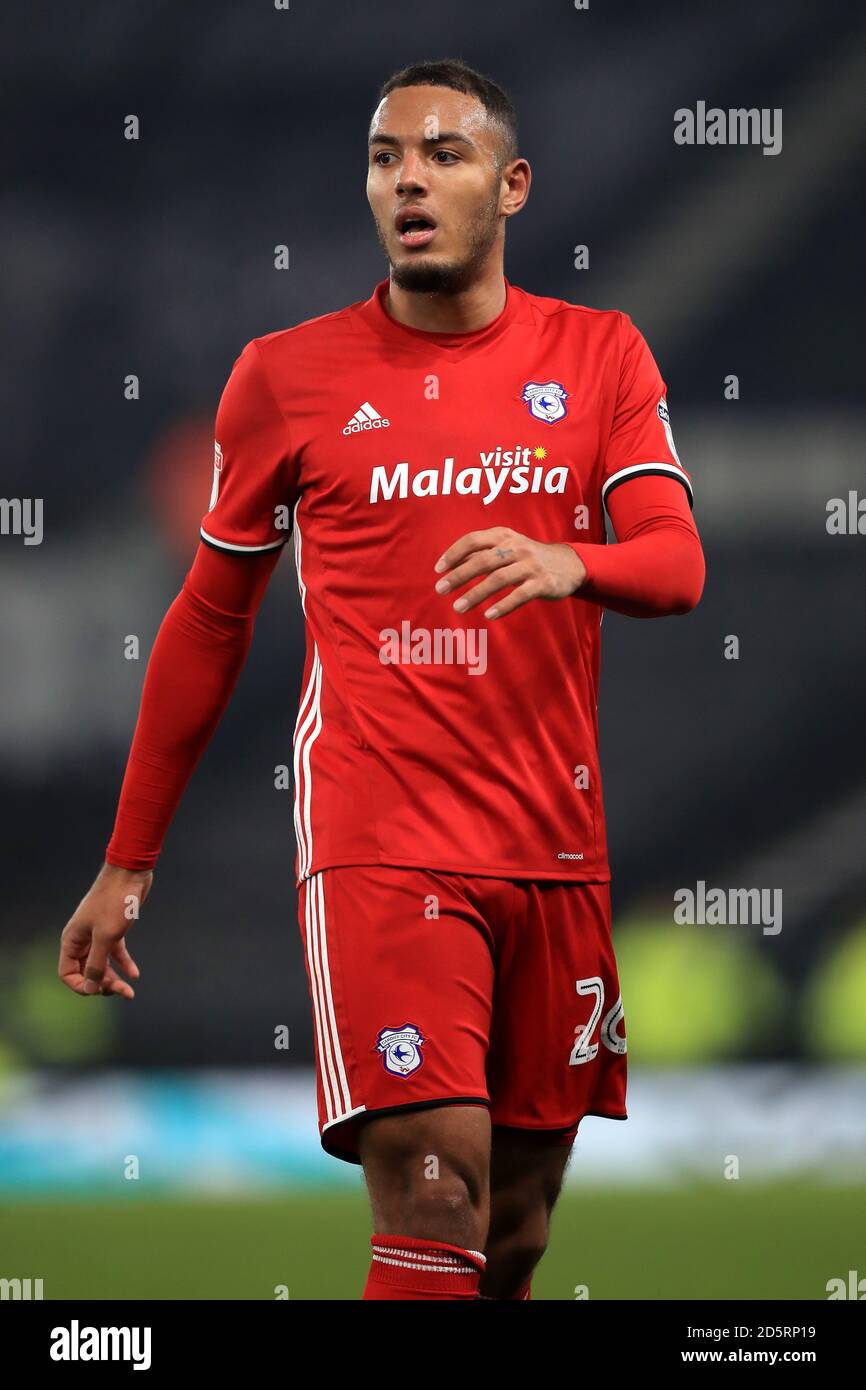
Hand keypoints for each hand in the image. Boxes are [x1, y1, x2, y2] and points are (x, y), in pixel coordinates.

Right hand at [58, 863, 151, 998]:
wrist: (131, 873)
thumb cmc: (115, 902)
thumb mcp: (106, 937)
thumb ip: (96, 964)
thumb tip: (90, 989)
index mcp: (72, 940)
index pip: (67, 973)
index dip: (82, 986)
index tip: (100, 991)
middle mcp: (81, 939)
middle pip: (86, 971)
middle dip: (102, 984)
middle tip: (122, 992)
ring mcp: (96, 934)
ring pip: (101, 963)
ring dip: (113, 978)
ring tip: (129, 991)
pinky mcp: (112, 928)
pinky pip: (115, 952)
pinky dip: (123, 963)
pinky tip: (135, 974)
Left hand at [434, 528, 586, 619]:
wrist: (568, 564)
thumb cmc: (528, 557)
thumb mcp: (507, 547)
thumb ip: (482, 553)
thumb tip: (450, 565)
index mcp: (504, 535)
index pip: (473, 540)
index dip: (453, 554)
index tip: (438, 570)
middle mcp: (516, 547)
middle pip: (482, 560)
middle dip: (458, 576)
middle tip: (440, 589)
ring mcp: (530, 565)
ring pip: (498, 579)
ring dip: (475, 594)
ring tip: (458, 607)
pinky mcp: (542, 583)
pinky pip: (519, 595)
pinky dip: (503, 606)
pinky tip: (488, 615)